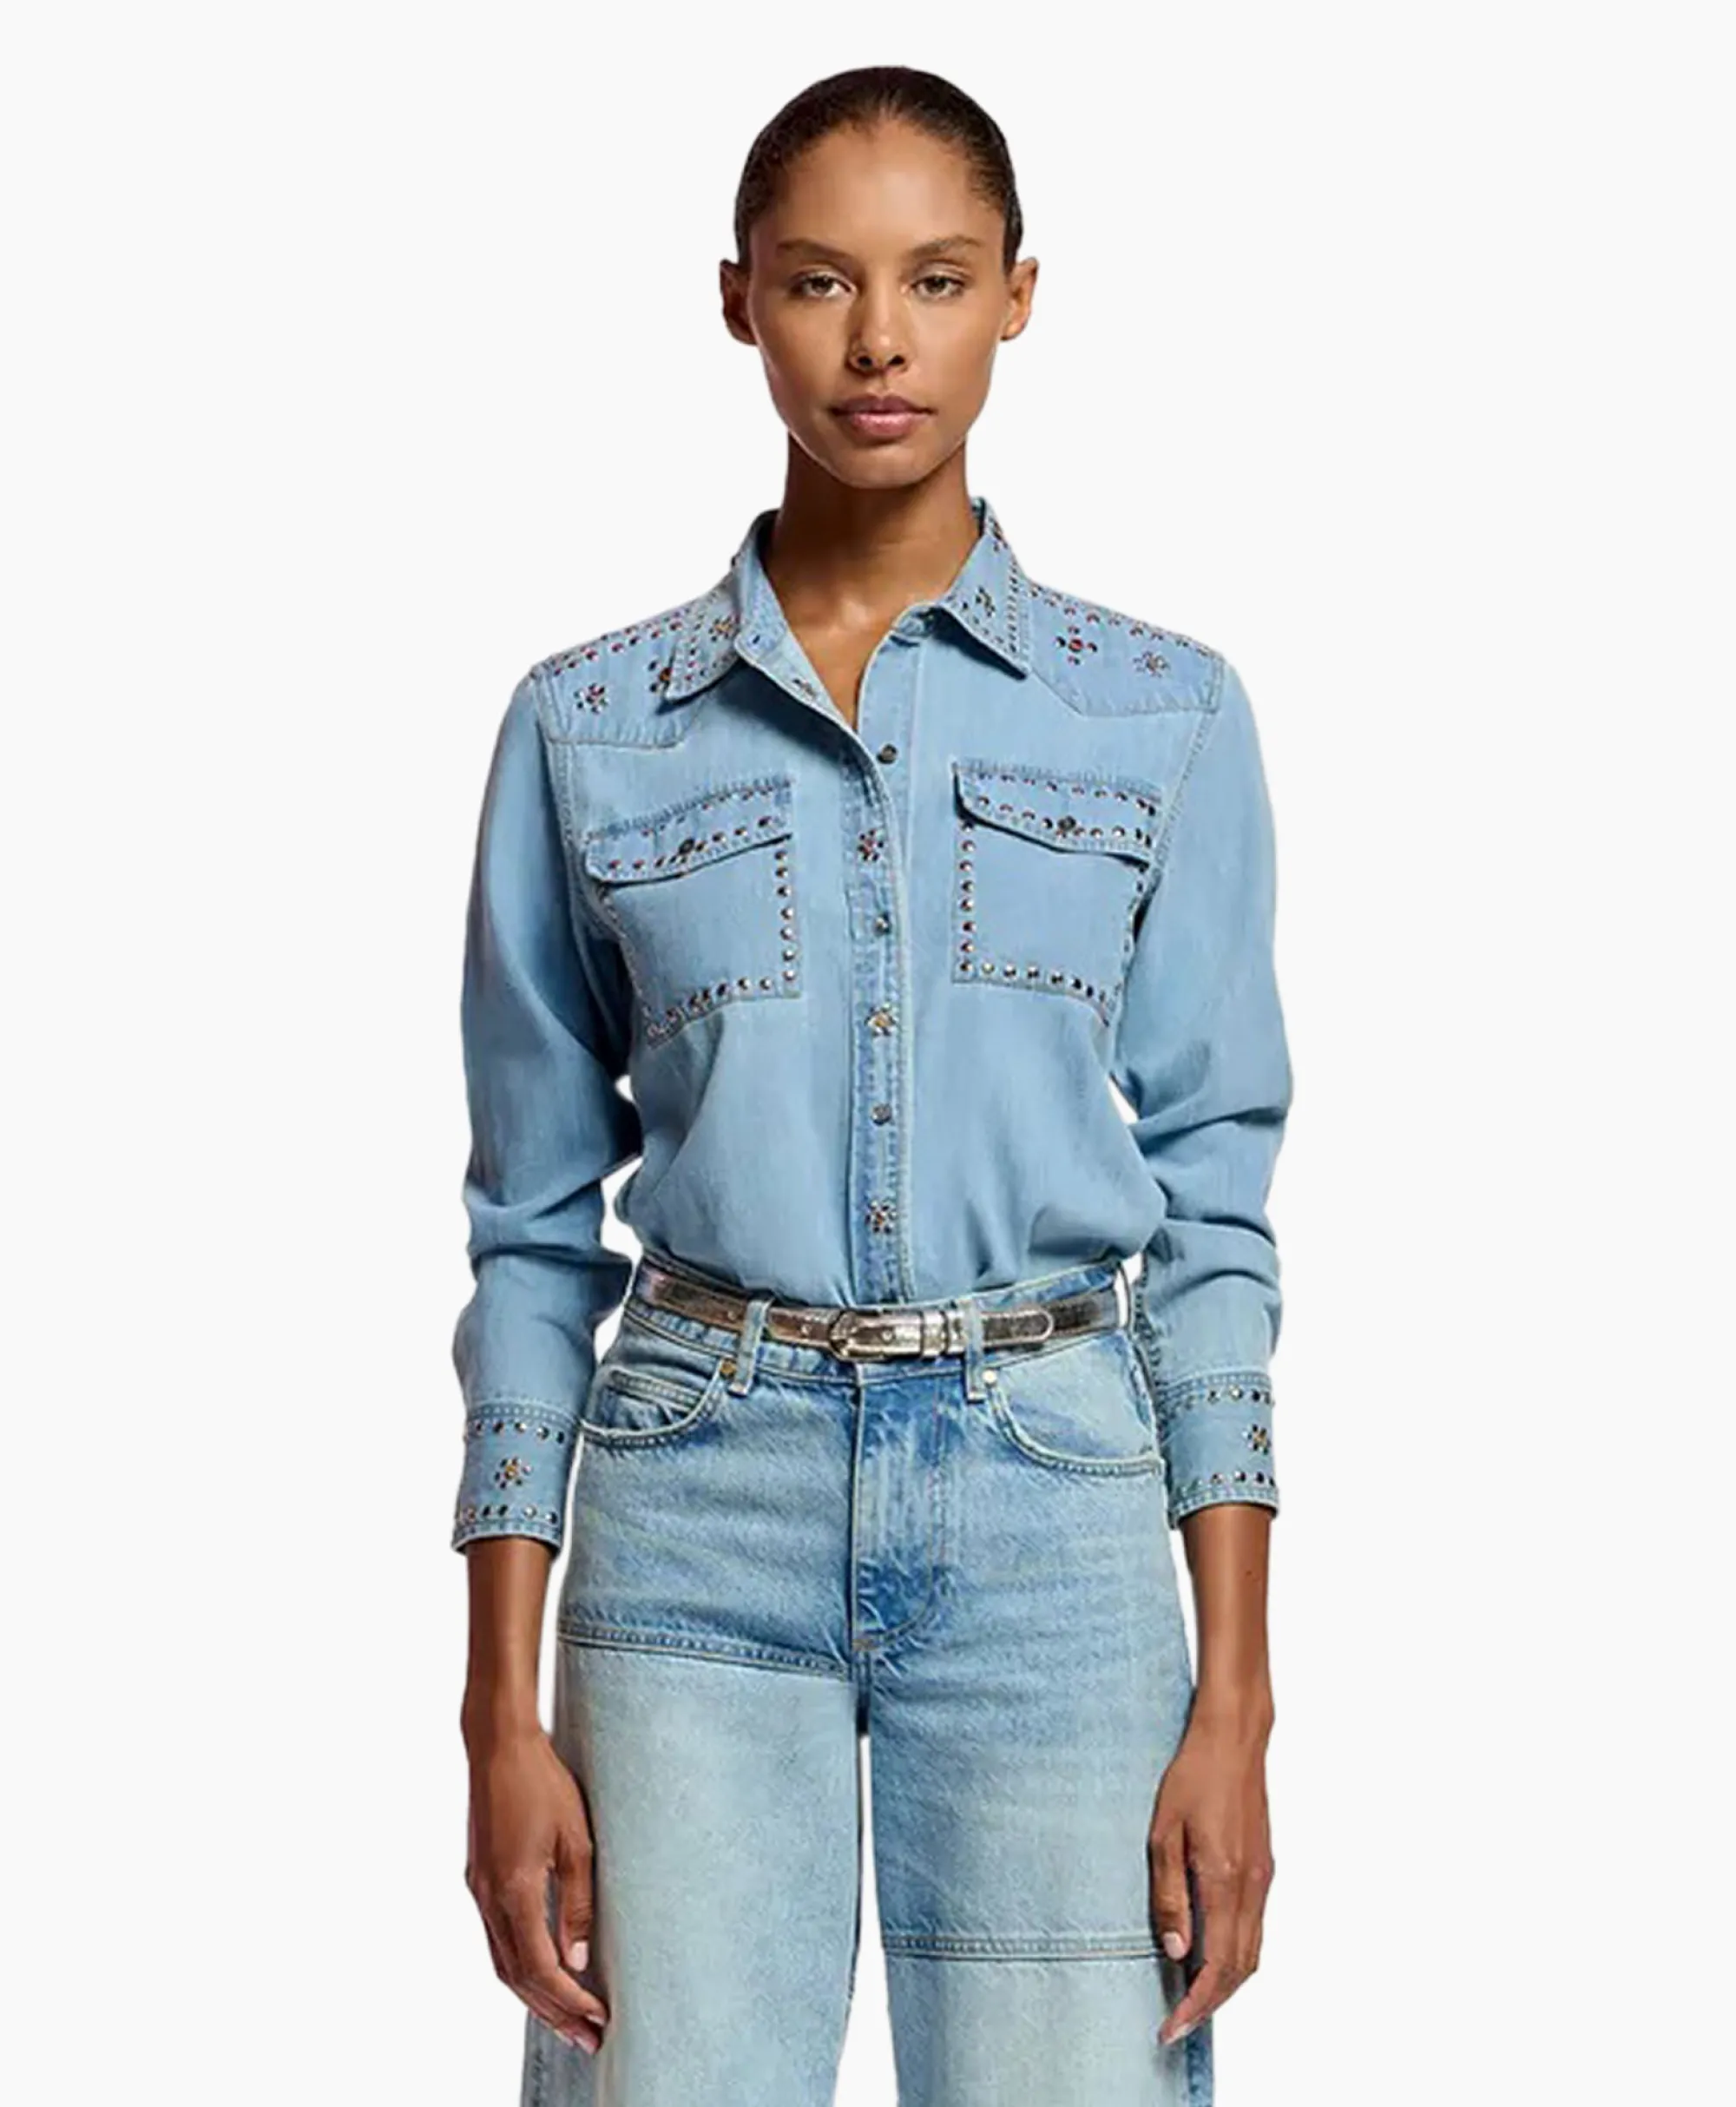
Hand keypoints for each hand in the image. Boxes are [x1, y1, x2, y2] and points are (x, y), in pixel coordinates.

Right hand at [465, 1718, 610, 2054]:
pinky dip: (519, 1968)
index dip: (568, 2001)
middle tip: (587, 2038)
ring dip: (534, 1996)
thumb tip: (577, 1960)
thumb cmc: (542, 1783)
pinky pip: (496, 1940)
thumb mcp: (576, 1840)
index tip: (596, 2020)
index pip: (539, 1969)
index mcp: (513, 1890)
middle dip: (552, 2013)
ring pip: (502, 1963)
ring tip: (568, 2018)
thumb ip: (576, 1903)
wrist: (498, 1746)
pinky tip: (541, 1974)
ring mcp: (478, 1890)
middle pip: (517, 1977)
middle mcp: (488, 1898)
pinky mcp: (478, 1879)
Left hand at [1148, 1710, 1273, 2046]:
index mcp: (1225, 1880)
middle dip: (1210, 2004)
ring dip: (1225, 1982)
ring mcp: (1263, 1878)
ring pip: (1253, 1952)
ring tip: (1190, 1996)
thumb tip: (1176, 1951)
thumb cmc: (1192, 1777)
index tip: (1171, 2027)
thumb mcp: (1163, 1833)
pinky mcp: (1264, 1868)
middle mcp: (1252, 1887)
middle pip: (1240, 1969)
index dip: (1196, 2004)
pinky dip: (1235, 1954)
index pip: (1217, 1965)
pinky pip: (1255, 1928)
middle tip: (1176, 2023)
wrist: (1233, 1740)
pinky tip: (1209, 1952)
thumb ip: (1170, 1895)